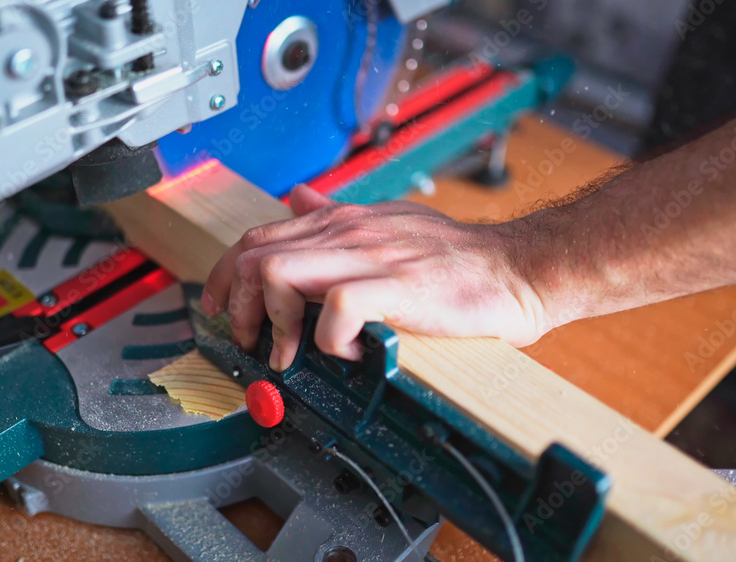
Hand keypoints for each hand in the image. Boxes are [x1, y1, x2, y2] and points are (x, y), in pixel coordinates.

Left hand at [201, 185, 551, 371]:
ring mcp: (370, 258)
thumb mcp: (387, 223)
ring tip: (292, 352)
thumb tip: (297, 199)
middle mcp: (347, 234)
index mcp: (341, 222)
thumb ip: (336, 215)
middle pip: (253, 256)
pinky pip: (335, 311)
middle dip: (235, 305)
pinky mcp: (397, 288)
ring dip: (273, 323)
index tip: (219, 309)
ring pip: (278, 274)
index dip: (223, 275)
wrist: (516, 269)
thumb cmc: (456, 258)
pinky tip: (350, 352)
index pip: (256, 236)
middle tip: (251, 341)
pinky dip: (330, 341)